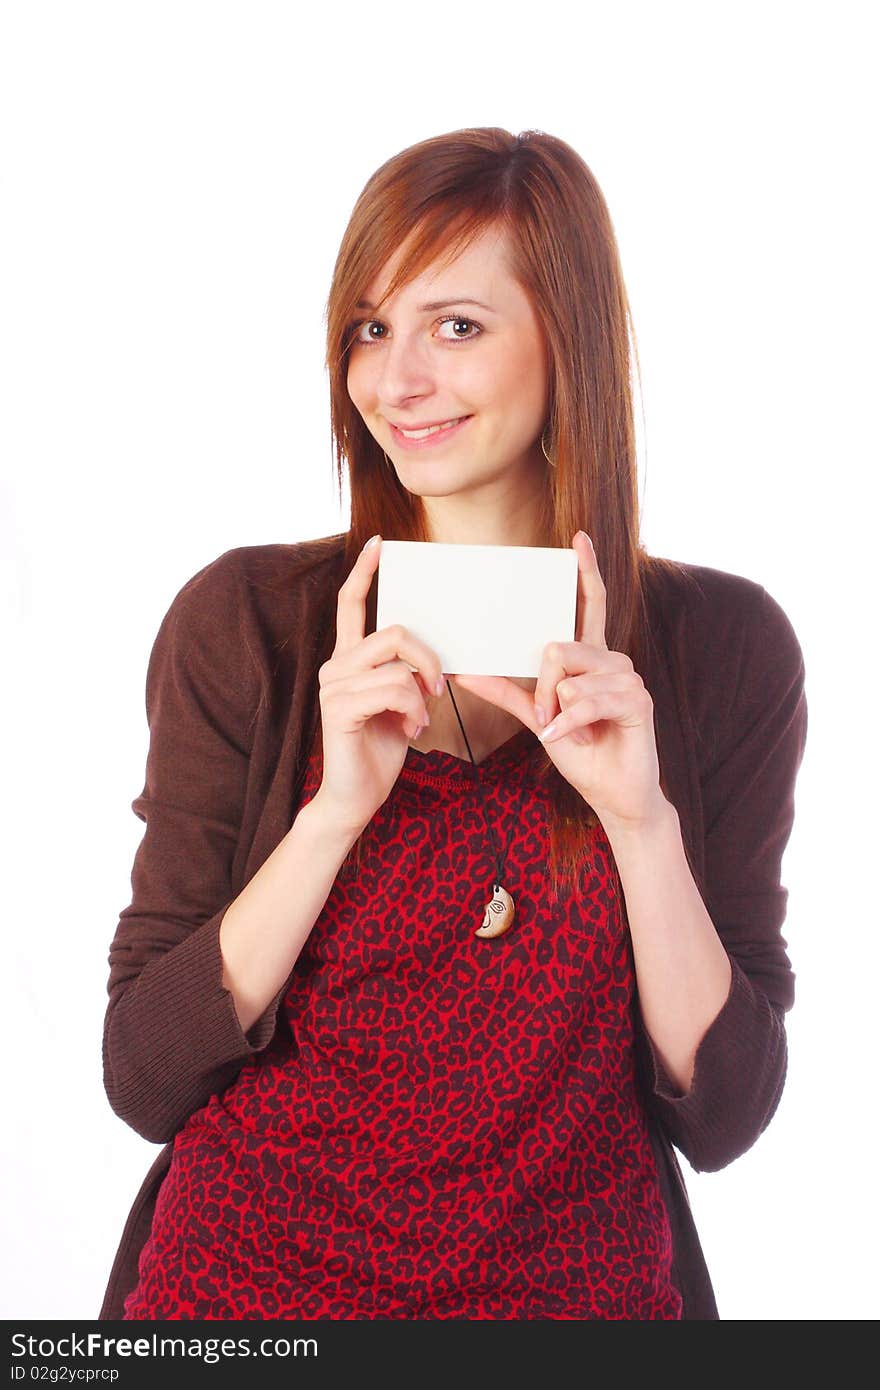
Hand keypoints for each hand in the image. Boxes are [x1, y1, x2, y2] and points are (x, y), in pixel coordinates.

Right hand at [312, 535, 444, 834]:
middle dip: (430, 658)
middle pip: (396, 631)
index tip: (379, 544)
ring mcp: (334, 686)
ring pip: (399, 663)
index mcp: (349, 659)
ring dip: (423, 693)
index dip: (364, 572)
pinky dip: (414, 710)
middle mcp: (335, 665)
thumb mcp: (403, 703)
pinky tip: (409, 730)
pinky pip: (395, 689)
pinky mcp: (339, 708)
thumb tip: (432, 657)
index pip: (351, 604)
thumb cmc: (380, 748)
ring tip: (419, 719)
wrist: (356, 796)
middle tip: (439, 688)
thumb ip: (407, 673)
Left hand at [451, 531, 669, 831]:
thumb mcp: (535, 717)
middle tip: (545, 719)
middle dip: (542, 688)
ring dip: (557, 711)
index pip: (590, 604)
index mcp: (591, 657)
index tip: (577, 539)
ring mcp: (629, 677)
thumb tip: (461, 671)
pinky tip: (575, 740)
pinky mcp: (639, 700)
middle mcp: (613, 659)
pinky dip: (570, 725)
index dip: (585, 571)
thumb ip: (504, 690)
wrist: (612, 793)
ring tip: (567, 733)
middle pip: (559, 646)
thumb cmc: (579, 751)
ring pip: (569, 675)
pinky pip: (585, 700)